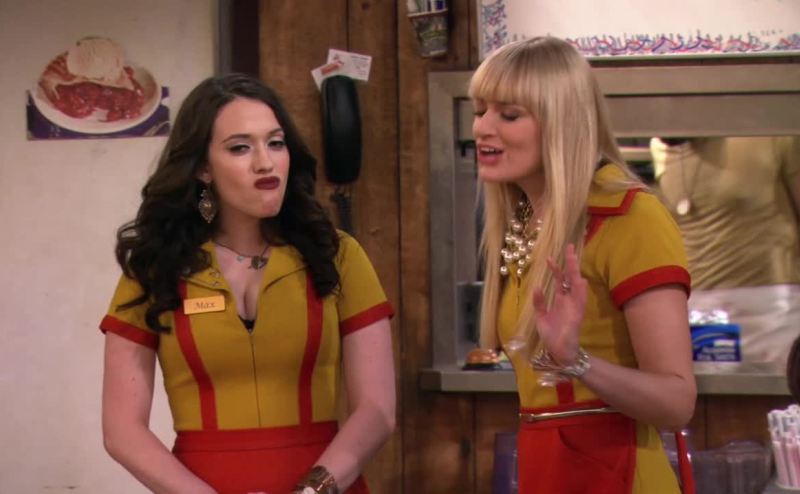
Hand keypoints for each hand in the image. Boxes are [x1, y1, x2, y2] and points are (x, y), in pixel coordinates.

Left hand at [532, 244, 587, 365]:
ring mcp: (574, 306)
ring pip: (577, 285)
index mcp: (560, 299)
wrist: (559, 352)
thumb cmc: (552, 335)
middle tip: (570, 247)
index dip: (555, 268)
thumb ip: (539, 302)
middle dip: (570, 263)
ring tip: (574, 258)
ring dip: (576, 272)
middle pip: (570, 277)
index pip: (559, 280)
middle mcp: (569, 300)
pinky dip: (581, 291)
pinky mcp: (577, 315)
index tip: (549, 257)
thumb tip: (537, 286)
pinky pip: (581, 301)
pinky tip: (580, 280)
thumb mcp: (540, 316)